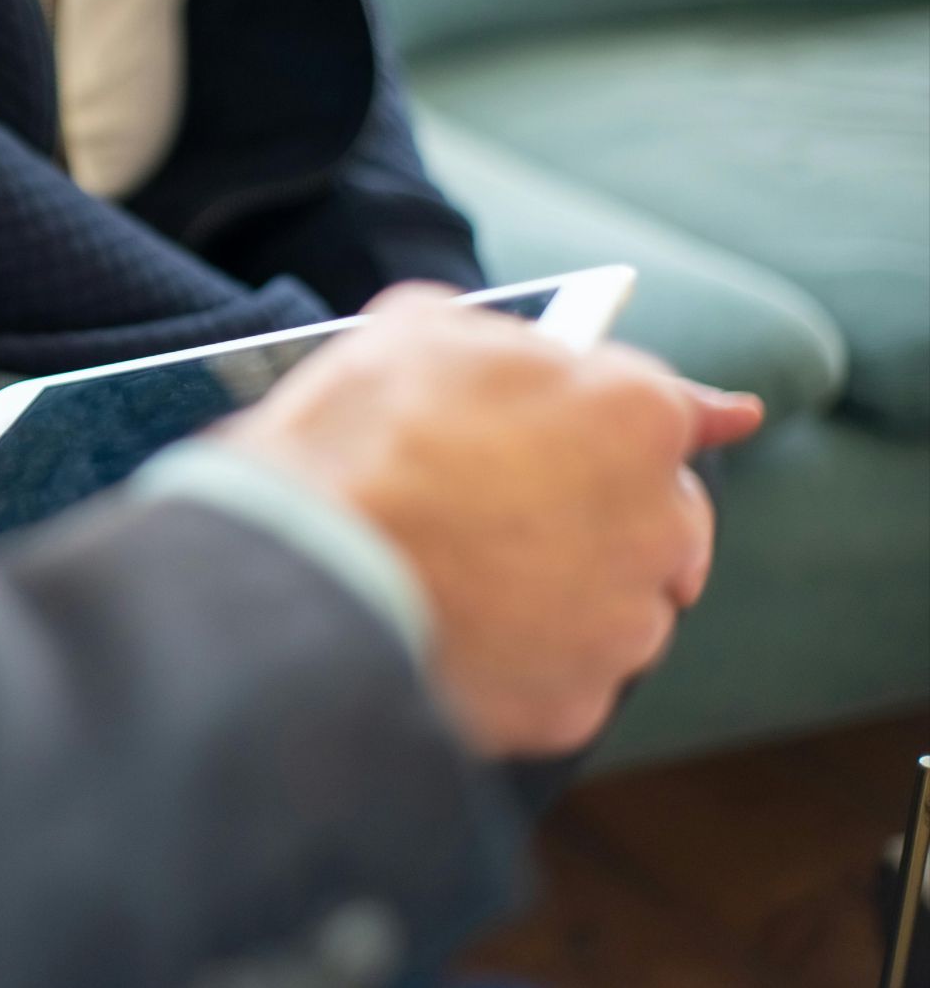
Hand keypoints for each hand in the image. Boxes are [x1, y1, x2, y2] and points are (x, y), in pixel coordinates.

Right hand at [217, 285, 764, 757]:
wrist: (303, 571)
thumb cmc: (355, 442)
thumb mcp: (413, 332)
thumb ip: (492, 339)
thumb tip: (505, 352)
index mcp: (629, 414)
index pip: (681, 407)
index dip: (690, 410)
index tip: (731, 418)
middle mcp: (654, 521)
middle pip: (664, 518)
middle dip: (610, 511)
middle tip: (521, 511)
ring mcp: (620, 623)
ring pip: (616, 607)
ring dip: (566, 594)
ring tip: (463, 581)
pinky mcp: (574, 703)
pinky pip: (564, 681)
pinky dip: (523, 665)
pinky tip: (455, 637)